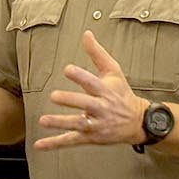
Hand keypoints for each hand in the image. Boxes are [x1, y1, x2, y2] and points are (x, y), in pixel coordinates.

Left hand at [35, 30, 147, 149]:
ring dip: (61, 123)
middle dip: (71, 100)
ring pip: (78, 124)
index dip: (81, 76)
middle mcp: (102, 108)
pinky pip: (72, 140)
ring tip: (43, 120)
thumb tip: (86, 34)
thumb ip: (98, 54)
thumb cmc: (122, 94)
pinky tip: (40, 145)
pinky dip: (55, 143)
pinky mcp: (91, 137)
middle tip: (54, 96)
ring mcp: (97, 124)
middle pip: (86, 104)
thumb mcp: (114, 72)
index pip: (94, 82)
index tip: (68, 69)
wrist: (138, 122)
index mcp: (106, 90)